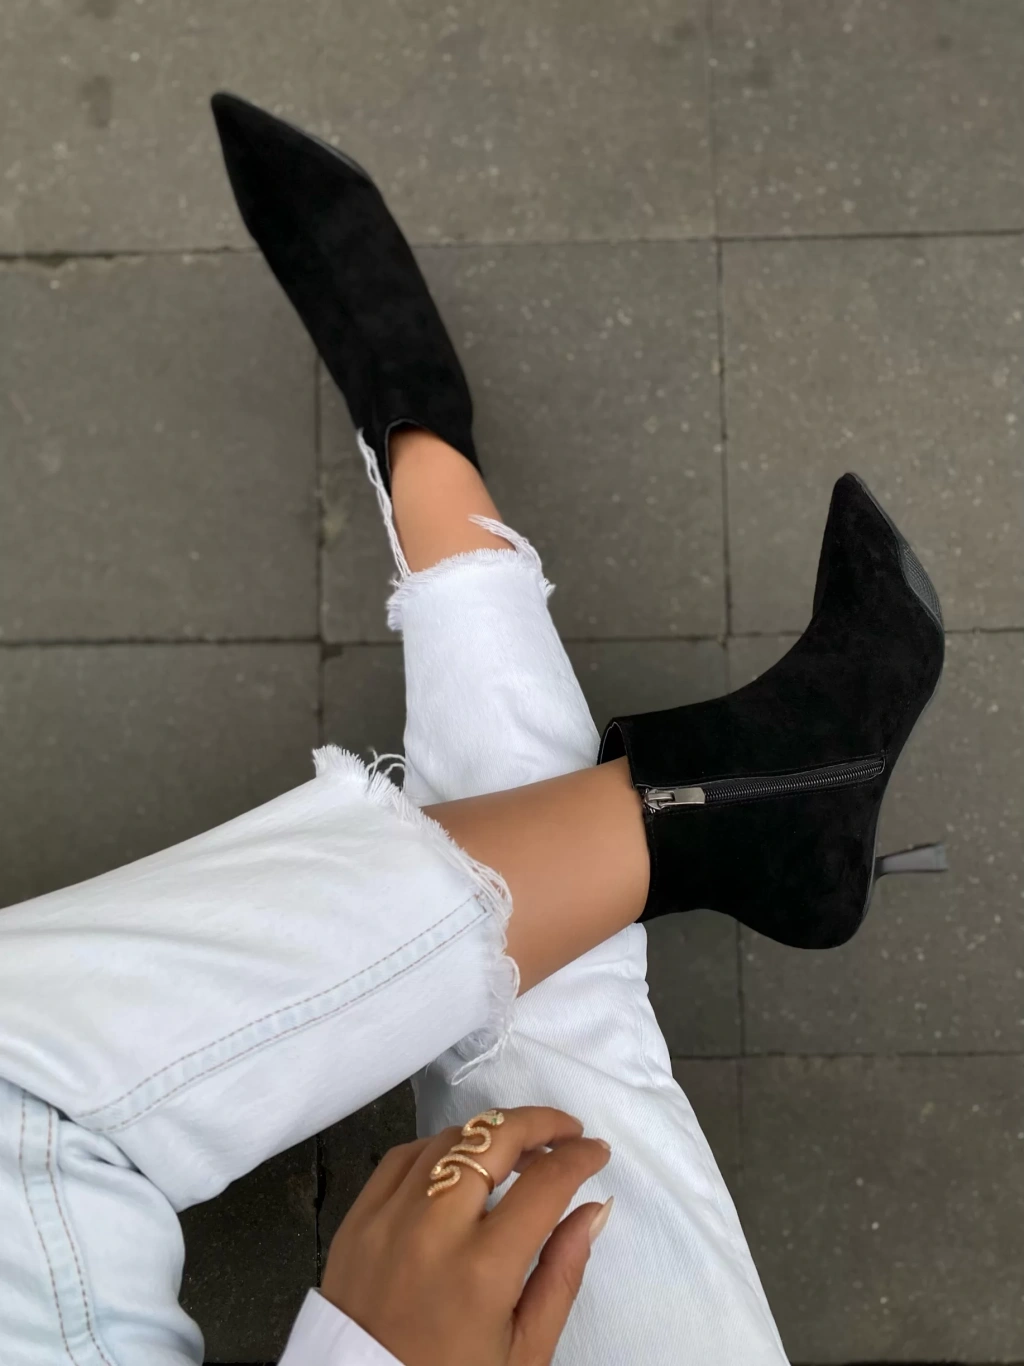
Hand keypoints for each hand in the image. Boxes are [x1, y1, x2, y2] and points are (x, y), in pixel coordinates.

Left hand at [320, 1105, 612, 1365]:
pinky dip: (441, 1148)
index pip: (546, 1183)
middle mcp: (434, 1229)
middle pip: (495, 1138)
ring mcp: (389, 1217)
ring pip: (451, 1139)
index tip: (596, 1152)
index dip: (580, 1157)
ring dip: (492, 1135)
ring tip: (518, 1152)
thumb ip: (563, 1273)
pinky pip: (405, 1155)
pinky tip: (461, 1163)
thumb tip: (594, 1209)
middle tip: (567, 1131)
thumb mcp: (525, 1351)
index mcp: (483, 1268)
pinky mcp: (358, 1217)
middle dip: (542, 1123)